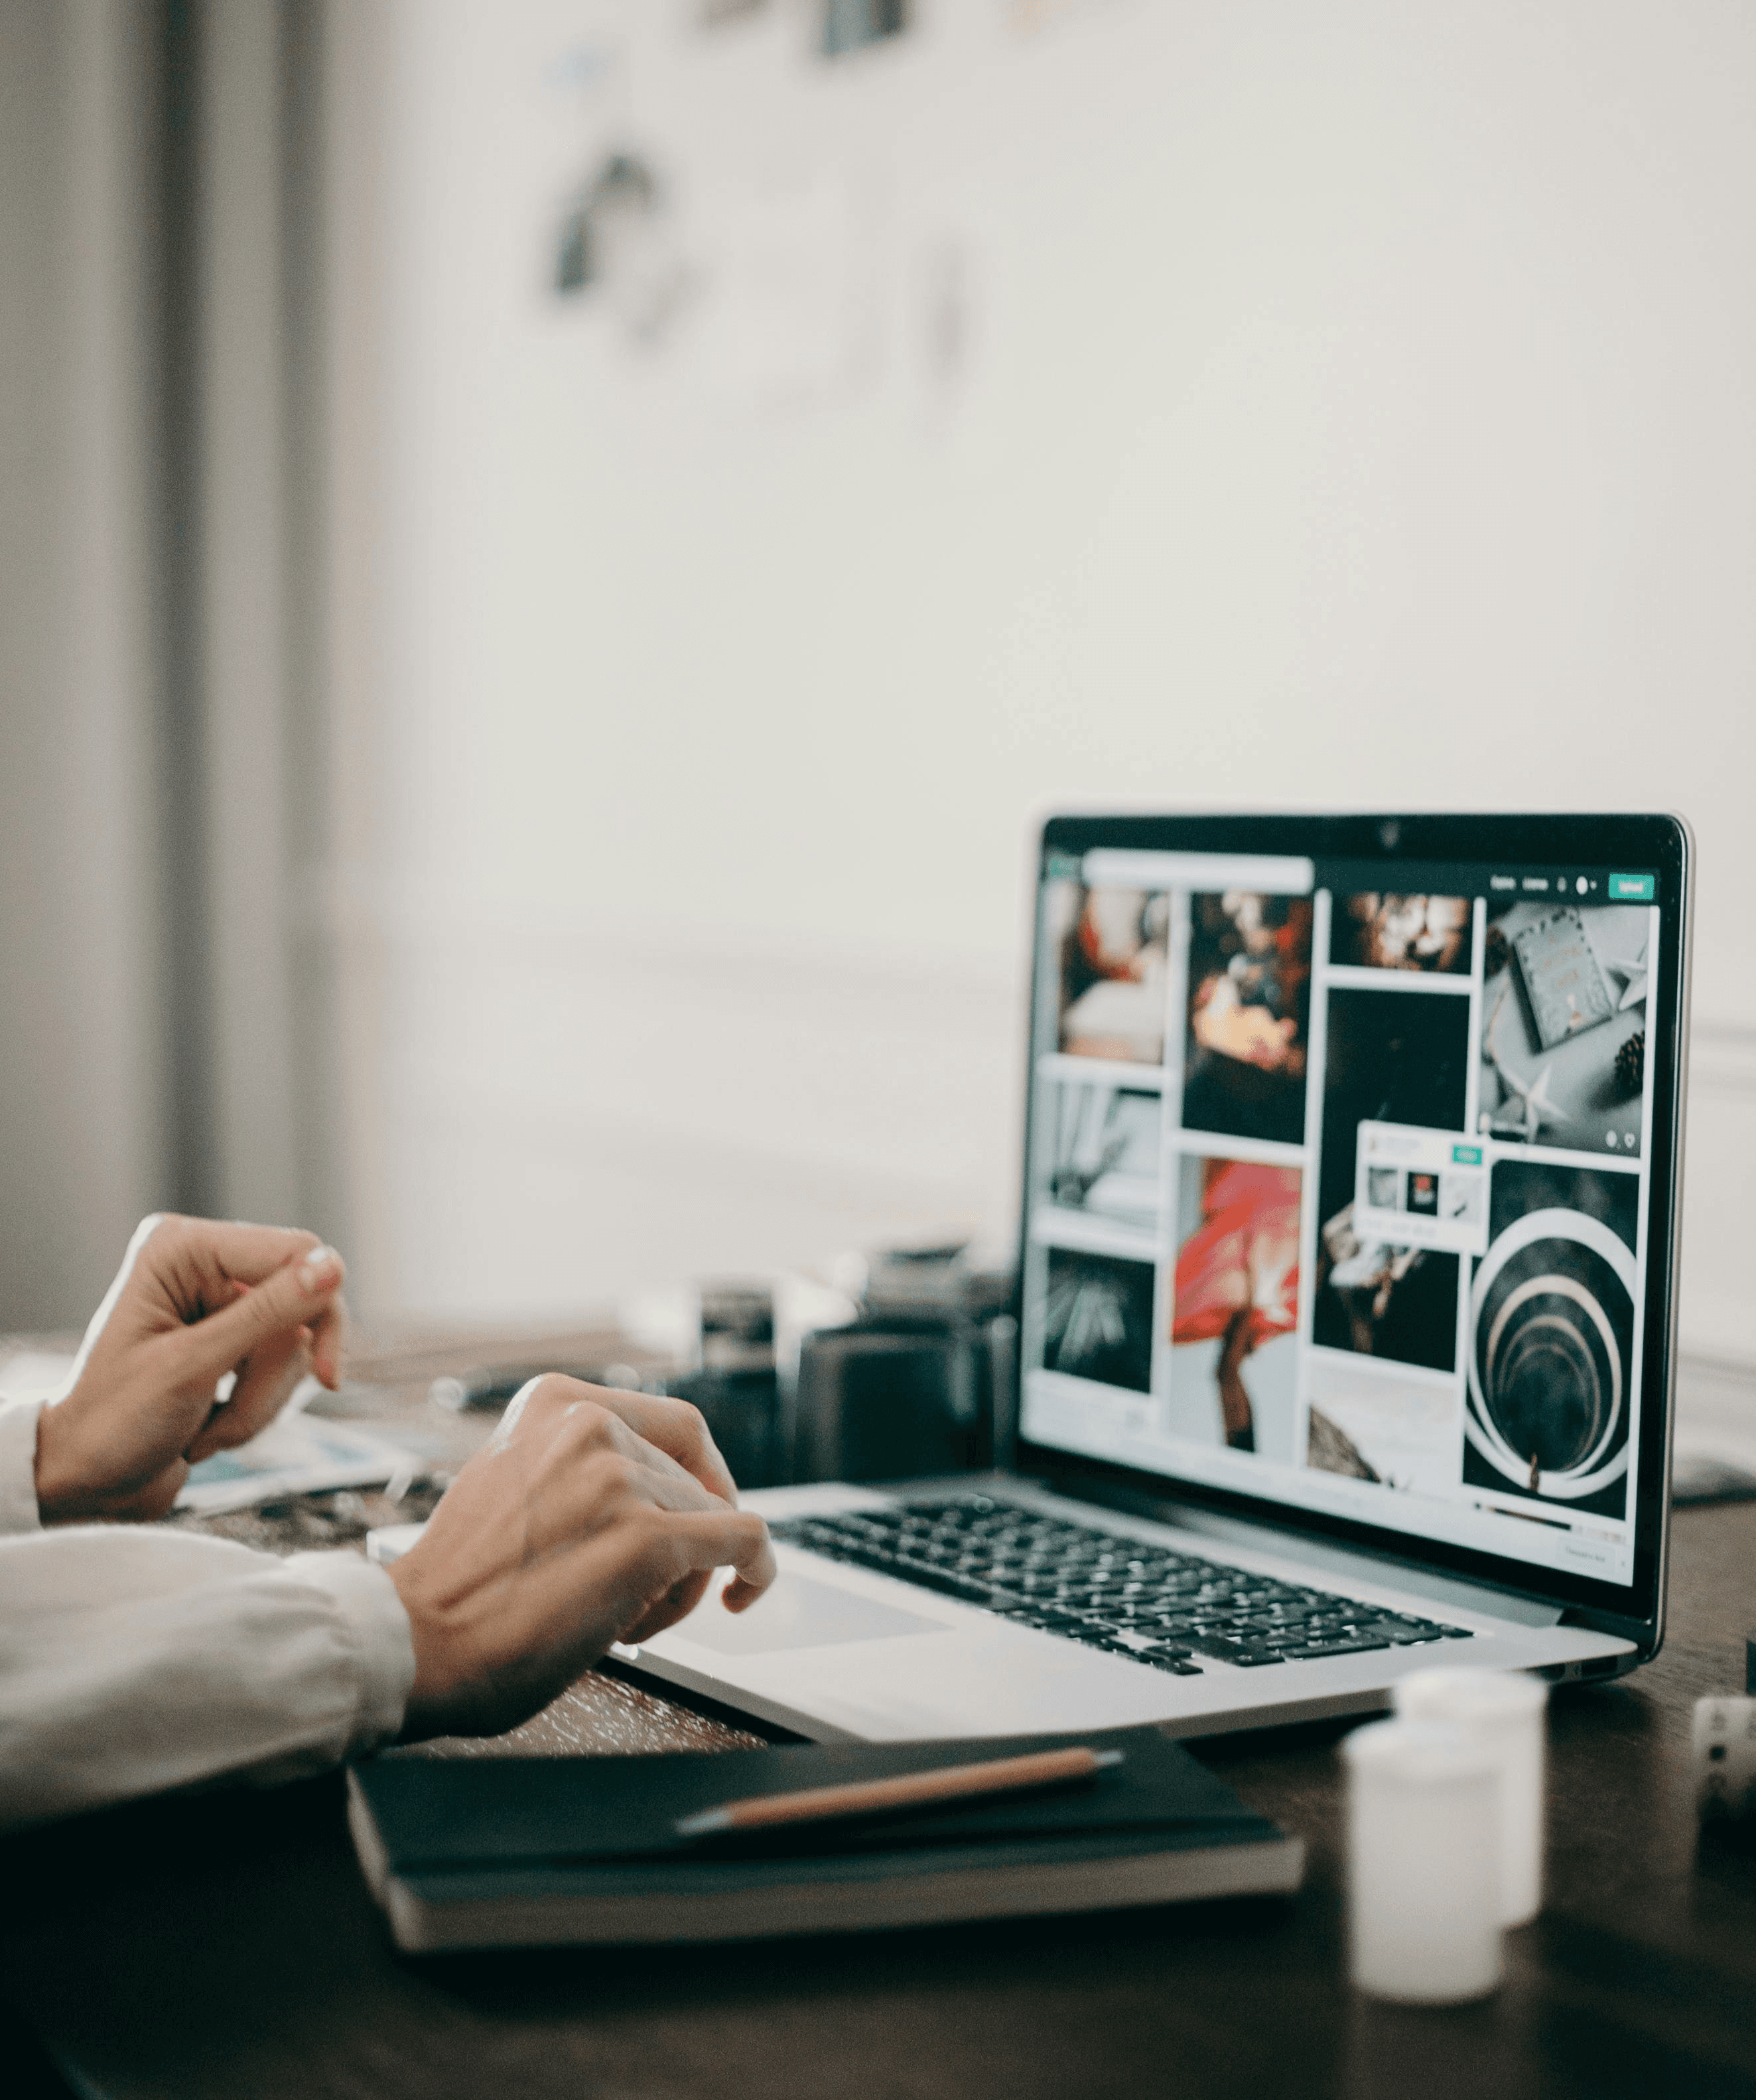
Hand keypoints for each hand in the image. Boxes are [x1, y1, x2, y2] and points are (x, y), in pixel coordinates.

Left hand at [34, 1215, 348, 1524]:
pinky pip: (282, 1370)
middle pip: (302, 1303)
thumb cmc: (112, 1423)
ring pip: (295, 1345)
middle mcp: (202, 1267)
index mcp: (181, 1249)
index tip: (325, 1374)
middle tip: (233, 1416)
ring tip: (203, 1431)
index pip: (295, 1253)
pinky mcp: (230, 1344)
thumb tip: (333, 1267)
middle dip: (271, 1375)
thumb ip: (266, 1313)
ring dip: (258, 1402)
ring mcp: (218, 1307)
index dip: (320, 1310)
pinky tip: (206, 1429)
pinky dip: (255, 1410)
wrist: (83, 1483)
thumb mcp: (191, 1367)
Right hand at [388, 1375, 775, 1740]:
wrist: (413, 1642)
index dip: (701, 1476)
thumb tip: (652, 1485)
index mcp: (554, 1401)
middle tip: (648, 1594)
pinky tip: (743, 1594)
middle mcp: (590, 1424)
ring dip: (685, 1579)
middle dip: (683, 1540)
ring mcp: (620, 1478)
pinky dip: (757, 1569)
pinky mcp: (647, 1538)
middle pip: (693, 1479)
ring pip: (713, 1519)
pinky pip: (743, 1541)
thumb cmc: (458, 1587)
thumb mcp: (511, 1481)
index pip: (672, 1427)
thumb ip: (574, 1468)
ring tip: (626, 1621)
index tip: (700, 1511)